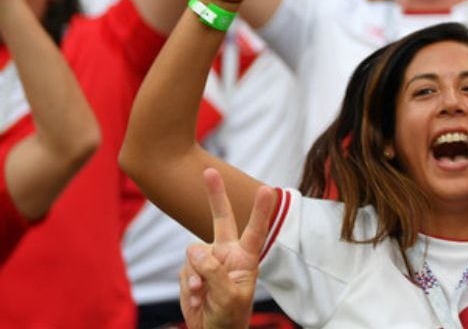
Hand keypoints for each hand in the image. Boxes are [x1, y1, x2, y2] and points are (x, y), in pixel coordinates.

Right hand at [178, 169, 274, 328]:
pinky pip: (183, 271)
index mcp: (246, 258)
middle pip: (221, 219)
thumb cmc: (229, 316)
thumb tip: (195, 249)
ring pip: (192, 255)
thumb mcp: (228, 296)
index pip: (255, 230)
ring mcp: (209, 260)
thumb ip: (214, 271)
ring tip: (204, 296)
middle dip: (214, 195)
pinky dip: (187, 287)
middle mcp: (227, 253)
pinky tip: (197, 298)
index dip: (260, 210)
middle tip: (209, 171)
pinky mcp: (192, 270)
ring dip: (195, 278)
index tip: (266, 189)